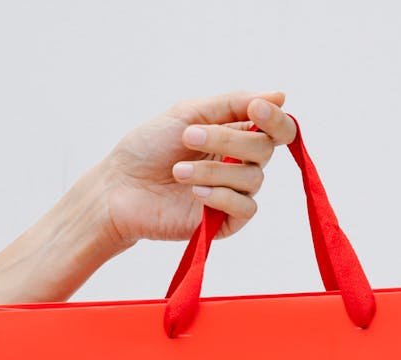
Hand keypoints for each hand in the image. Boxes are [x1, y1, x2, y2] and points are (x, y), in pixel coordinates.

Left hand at [93, 90, 296, 249]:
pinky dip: (222, 197)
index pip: (276, 128)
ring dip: (214, 170)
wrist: (118, 187)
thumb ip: (233, 103)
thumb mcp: (188, 113)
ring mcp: (233, 193)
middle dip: (228, 139)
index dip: (274, 118)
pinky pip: (246, 208)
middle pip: (264, 149)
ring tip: (178, 171)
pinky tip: (196, 194)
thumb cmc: (148, 148)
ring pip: (253, 178)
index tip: (255, 108)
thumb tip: (282, 96)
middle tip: (188, 137)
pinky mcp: (224, 222)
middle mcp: (240, 163)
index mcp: (236, 134)